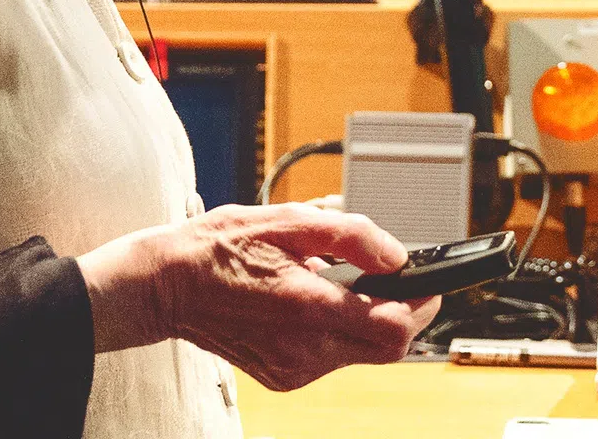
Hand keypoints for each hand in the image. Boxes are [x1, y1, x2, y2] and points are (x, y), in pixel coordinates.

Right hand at [79, 204, 436, 391]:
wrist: (167, 286)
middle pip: (388, 347)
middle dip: (404, 313)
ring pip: (362, 353)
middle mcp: (305, 349)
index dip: (423, 302)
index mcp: (308, 308)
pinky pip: (333, 358)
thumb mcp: (289, 219)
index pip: (396, 327)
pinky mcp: (285, 377)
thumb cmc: (220, 248)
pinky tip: (316, 303)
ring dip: (369, 320)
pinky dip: (340, 331)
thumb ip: (352, 235)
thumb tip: (396, 254)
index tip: (429, 281)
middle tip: (399, 280)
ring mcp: (294, 369)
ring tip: (342, 284)